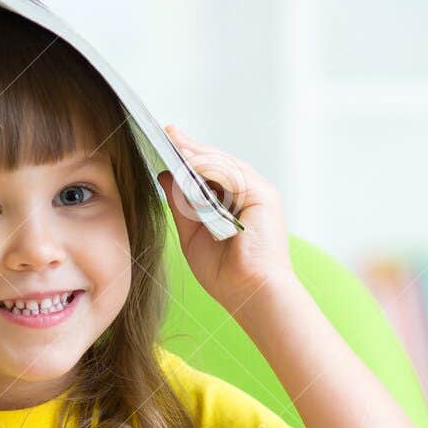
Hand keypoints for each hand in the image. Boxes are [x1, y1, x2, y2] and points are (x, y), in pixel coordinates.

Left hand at [159, 124, 293, 313]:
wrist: (249, 295)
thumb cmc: (226, 274)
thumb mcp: (192, 234)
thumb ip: (181, 205)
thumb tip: (165, 175)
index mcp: (236, 204)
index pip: (211, 173)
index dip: (189, 157)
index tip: (167, 143)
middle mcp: (249, 195)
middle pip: (218, 163)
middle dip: (192, 148)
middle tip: (168, 132)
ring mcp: (258, 194)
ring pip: (224, 164)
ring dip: (197, 153)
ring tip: (173, 142)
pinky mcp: (263, 196)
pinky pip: (231, 174)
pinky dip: (209, 167)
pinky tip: (188, 161)